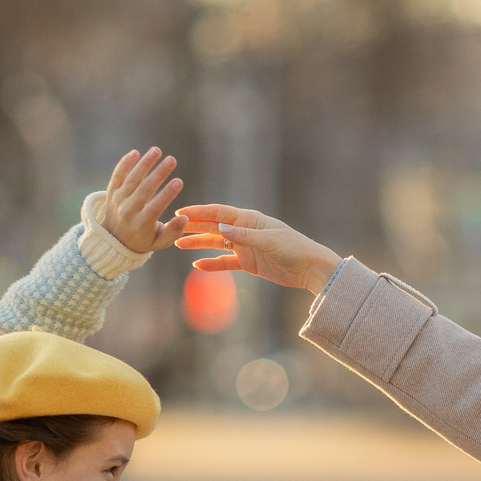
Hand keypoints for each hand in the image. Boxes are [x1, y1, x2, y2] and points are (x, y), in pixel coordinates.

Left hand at [102, 148, 183, 254]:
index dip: (167, 194)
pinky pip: (118, 175)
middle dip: (159, 173)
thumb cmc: (143, 240)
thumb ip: (173, 232)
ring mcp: (118, 200)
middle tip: (172, 160)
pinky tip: (136, 153)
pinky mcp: (112, 192)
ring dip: (145, 163)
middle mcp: (127, 211)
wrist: (113, 240)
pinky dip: (125, 163)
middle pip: (144, 189)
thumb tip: (185, 218)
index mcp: (140, 225)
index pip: (155, 207)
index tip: (179, 181)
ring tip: (157, 151)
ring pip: (132, 179)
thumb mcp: (159, 242)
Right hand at [173, 204, 341, 293]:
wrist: (310, 268)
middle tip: (171, 227)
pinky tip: (198, 264)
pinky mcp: (248, 263)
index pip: (218, 213)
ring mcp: (245, 247)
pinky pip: (225, 262)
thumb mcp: (268, 241)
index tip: (180, 212)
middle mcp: (244, 231)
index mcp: (248, 219)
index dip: (198, 212)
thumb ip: (243, 236)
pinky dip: (212, 264)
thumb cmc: (294, 248)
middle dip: (192, 226)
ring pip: (216, 244)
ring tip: (178, 244)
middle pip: (213, 227)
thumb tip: (219, 229)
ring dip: (198, 243)